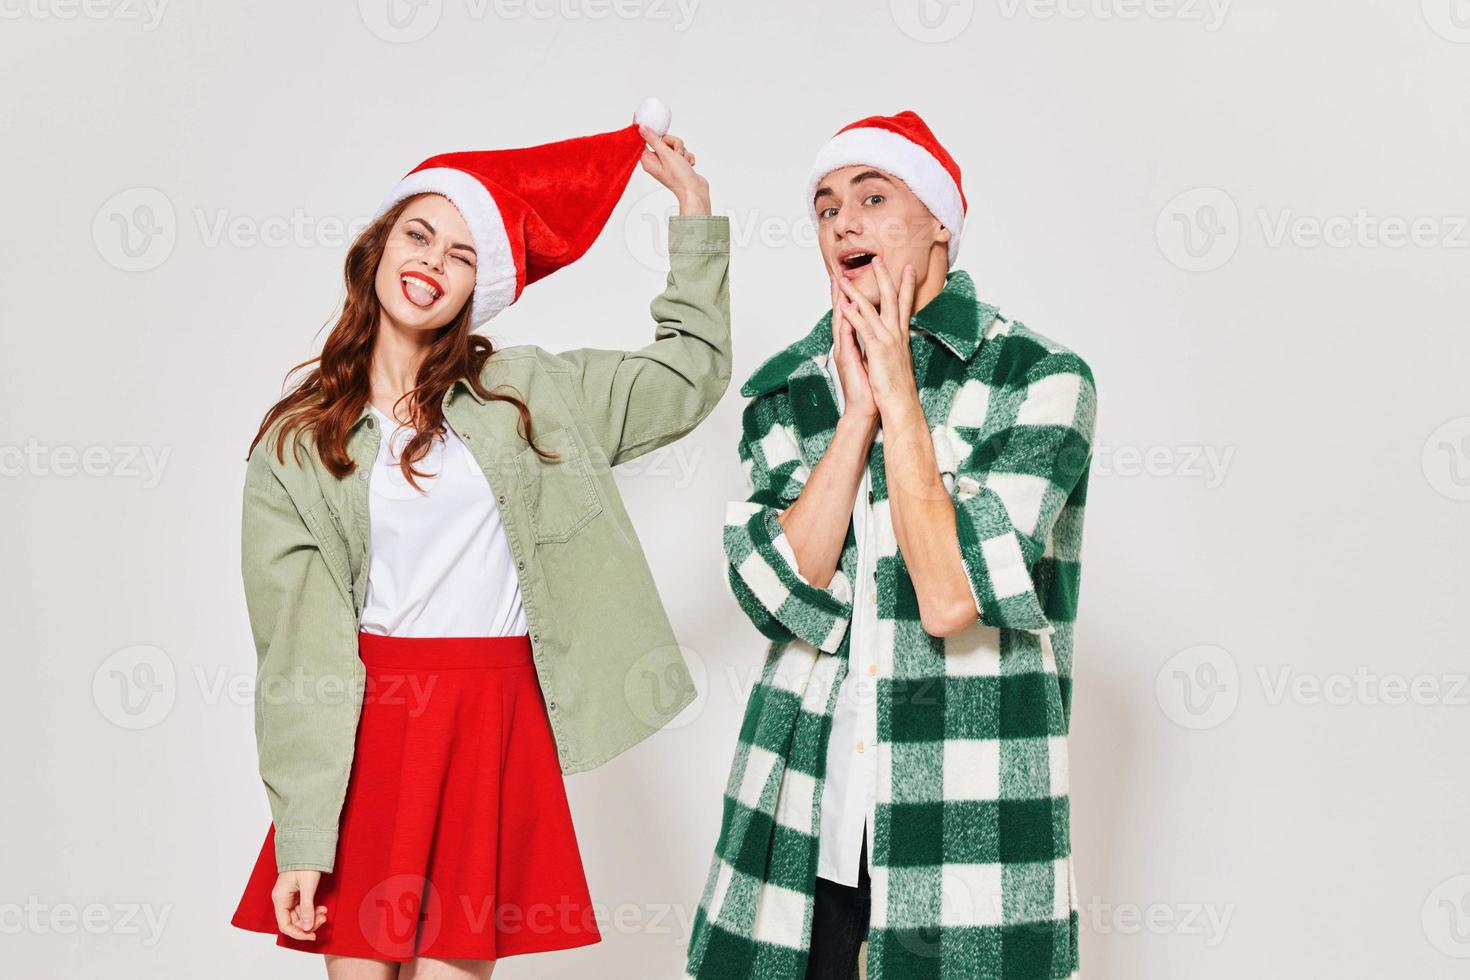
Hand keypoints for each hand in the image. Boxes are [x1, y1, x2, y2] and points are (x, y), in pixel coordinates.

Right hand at [272, 870, 326, 940]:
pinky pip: (303, 908)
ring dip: (312, 917)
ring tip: (325, 913)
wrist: (307, 846)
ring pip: (299, 916)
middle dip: (308, 924)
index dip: (298, 933)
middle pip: (293, 922)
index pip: (285, 925)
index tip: (312, 936)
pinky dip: (312, 910)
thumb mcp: (308, 886)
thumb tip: (307, 927)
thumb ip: (307, 908)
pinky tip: (322, 908)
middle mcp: (282, 900)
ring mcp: (289, 897)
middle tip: (323, 919)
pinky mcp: (296, 894)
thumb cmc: (304, 863)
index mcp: (280, 899)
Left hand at [638, 126, 710, 215]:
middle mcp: (657, 161)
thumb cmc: (679, 177)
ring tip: (683, 160)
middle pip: (662, 141)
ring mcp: (668, 163)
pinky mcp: (677, 164)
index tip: (652, 127)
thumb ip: (653, 139)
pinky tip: (688, 164)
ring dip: (682, 150)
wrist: (695, 190)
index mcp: (648, 160)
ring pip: (674, 146)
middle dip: (673, 144)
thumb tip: (641, 129)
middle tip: (676, 152)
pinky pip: (682, 152)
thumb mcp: (665, 154)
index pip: (643, 142)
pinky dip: (687, 157)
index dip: (649, 133)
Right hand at [830, 276, 877, 434]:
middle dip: (842, 293)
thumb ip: (870, 346)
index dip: (853, 298)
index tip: (853, 281)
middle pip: (843, 313)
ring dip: (839, 301)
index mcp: (856, 344)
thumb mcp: (873, 361)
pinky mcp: (846, 358)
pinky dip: (844, 320)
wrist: (866, 408)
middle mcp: (848, 344)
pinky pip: (844, 335)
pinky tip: (844, 308)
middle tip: (839, 273)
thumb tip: (876, 336)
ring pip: (841, 320)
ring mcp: (845, 350)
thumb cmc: (871, 387)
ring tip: (838, 283)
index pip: (853, 316)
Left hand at [837, 257, 919, 418]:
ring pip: (871, 310)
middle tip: (879, 259)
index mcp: (900, 336)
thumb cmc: (897, 387)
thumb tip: (890, 337)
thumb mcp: (895, 361)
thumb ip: (893, 345)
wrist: (900, 403)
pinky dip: (854, 316)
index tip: (907, 270)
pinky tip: (845, 306)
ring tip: (845, 280)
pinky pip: (864, 329)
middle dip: (885, 278)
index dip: (905, 286)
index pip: (903, 305)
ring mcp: (888, 341)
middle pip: (891, 299)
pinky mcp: (878, 350)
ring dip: (856, 293)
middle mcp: (896, 334)